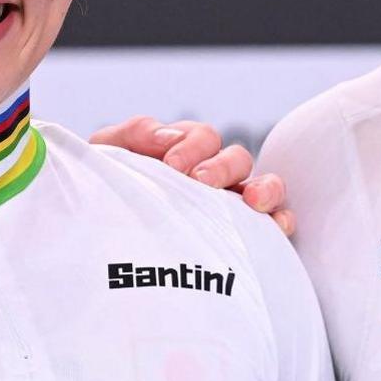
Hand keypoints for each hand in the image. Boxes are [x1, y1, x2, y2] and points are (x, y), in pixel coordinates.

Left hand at [89, 115, 292, 234]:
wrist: (100, 245)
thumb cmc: (105, 195)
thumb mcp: (109, 156)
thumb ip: (134, 134)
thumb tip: (167, 135)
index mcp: (185, 152)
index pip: (202, 137)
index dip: (191, 146)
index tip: (172, 167)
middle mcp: (213, 177)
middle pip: (236, 158)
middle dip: (221, 167)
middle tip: (200, 183)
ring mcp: (231, 207)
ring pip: (263, 186)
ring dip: (264, 189)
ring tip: (251, 201)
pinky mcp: (244, 238)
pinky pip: (274, 225)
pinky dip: (280, 221)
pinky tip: (275, 227)